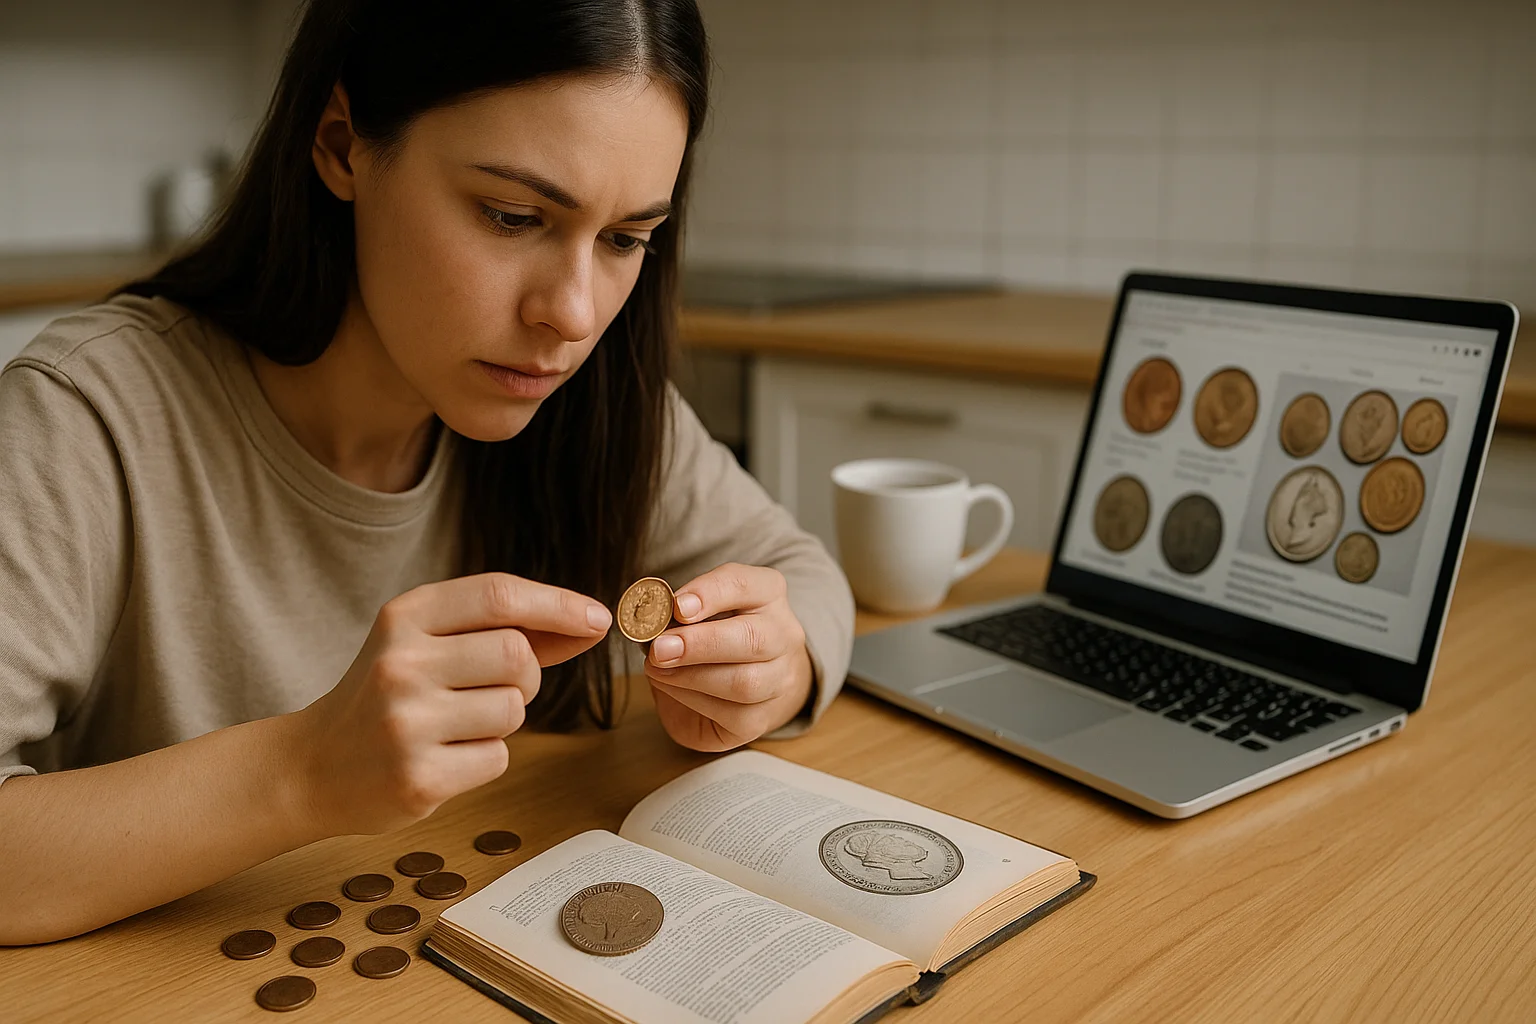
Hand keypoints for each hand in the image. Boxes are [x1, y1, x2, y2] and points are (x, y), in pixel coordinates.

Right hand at [291, 573, 611, 836]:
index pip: (498, 595)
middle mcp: (401, 663)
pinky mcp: (416, 777)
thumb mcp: (427, 643)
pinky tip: (443, 757)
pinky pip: (497, 758)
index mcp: (404, 617)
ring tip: (456, 725)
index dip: (558, 604)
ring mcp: (406, 722)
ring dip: (503, 720)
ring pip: (512, 711)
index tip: (599, 618)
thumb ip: (502, 629)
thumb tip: (590, 623)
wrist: (311, 767)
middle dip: (525, 676)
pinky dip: (485, 759)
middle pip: (516, 656)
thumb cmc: (386, 696)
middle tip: (493, 689)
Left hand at [643, 563, 813, 751]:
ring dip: (692, 676)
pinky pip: (732, 713)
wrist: (748, 686)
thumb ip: (679, 615)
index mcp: (766, 594)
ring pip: (745, 681)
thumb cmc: (713, 639)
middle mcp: (783, 634)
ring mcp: (780, 678)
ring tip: (658, 669)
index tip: (677, 606)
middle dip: (699, 643)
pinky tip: (672, 688)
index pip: (744, 585)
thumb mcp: (699, 613)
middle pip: (752, 638)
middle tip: (660, 648)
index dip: (710, 594)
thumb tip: (652, 625)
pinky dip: (693, 699)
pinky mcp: (762, 718)